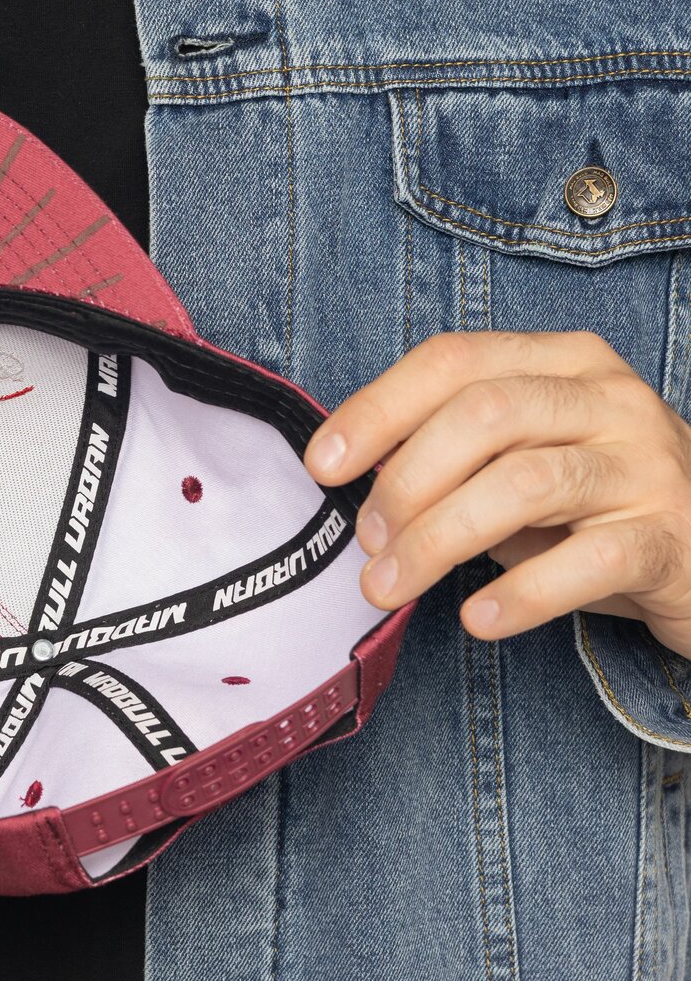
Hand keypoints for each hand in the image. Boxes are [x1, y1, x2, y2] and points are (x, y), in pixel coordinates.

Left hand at [301, 330, 690, 657]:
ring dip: (440, 539)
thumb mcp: (526, 463)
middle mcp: (610, 399)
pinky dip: (521, 594)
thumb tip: (361, 486)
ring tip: (391, 587)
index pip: (455, 360)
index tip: (323, 466)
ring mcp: (646, 466)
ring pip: (526, 483)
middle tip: (367, 544)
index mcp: (565, 362)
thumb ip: (457, 457)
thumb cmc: (600, 509)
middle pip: (486, 414)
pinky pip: (589, 561)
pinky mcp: (670, 539)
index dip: (378, 409)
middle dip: (407, 481)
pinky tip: (477, 620)